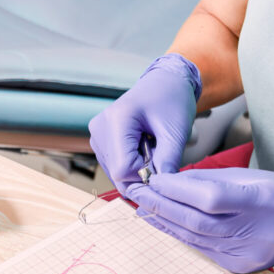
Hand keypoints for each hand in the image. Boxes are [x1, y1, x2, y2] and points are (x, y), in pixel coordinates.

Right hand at [89, 54, 200, 193]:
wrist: (165, 83)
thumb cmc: (172, 100)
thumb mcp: (176, 131)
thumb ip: (169, 161)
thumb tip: (162, 189)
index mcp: (115, 121)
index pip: (123, 169)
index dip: (146, 176)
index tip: (165, 168)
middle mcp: (99, 129)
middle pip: (118, 174)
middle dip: (143, 175)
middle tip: (162, 157)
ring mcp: (97, 136)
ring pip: (116, 174)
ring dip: (139, 171)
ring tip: (154, 149)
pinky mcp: (100, 142)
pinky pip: (115, 167)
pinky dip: (133, 166)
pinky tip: (145, 149)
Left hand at [125, 168, 273, 273]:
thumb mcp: (253, 178)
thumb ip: (213, 180)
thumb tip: (172, 181)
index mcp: (264, 202)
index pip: (211, 198)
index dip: (178, 190)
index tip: (156, 180)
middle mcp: (257, 232)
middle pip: (198, 221)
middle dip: (163, 206)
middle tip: (139, 193)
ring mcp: (248, 254)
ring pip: (195, 238)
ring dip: (165, 222)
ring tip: (143, 208)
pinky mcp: (239, 267)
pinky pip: (202, 248)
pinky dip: (180, 234)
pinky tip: (164, 224)